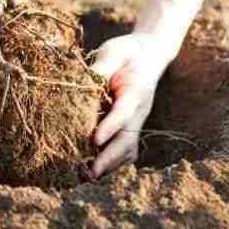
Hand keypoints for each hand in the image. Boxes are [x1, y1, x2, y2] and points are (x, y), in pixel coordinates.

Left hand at [89, 33, 175, 177]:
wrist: (149, 54)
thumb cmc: (127, 52)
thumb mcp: (113, 52)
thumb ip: (100, 68)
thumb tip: (80, 84)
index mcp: (136, 92)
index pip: (123, 113)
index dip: (109, 127)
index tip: (94, 140)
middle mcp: (139, 111)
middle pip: (128, 139)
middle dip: (109, 157)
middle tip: (90, 171)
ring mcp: (137, 121)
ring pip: (128, 150)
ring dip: (110, 164)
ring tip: (87, 177)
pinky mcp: (131, 127)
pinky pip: (126, 150)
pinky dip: (112, 163)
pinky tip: (94, 171)